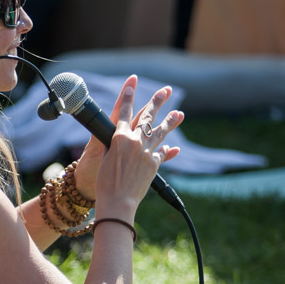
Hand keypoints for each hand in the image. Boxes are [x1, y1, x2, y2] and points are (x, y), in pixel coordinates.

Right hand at [74, 75, 182, 200]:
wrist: (117, 201)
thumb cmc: (104, 183)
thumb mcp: (105, 159)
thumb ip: (115, 145)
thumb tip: (123, 138)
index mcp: (119, 138)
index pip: (123, 112)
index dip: (127, 96)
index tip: (132, 82)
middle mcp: (135, 142)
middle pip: (147, 117)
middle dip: (157, 102)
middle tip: (166, 90)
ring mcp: (147, 152)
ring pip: (160, 132)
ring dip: (170, 121)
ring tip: (179, 113)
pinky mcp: (154, 165)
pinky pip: (161, 154)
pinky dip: (165, 151)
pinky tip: (172, 148)